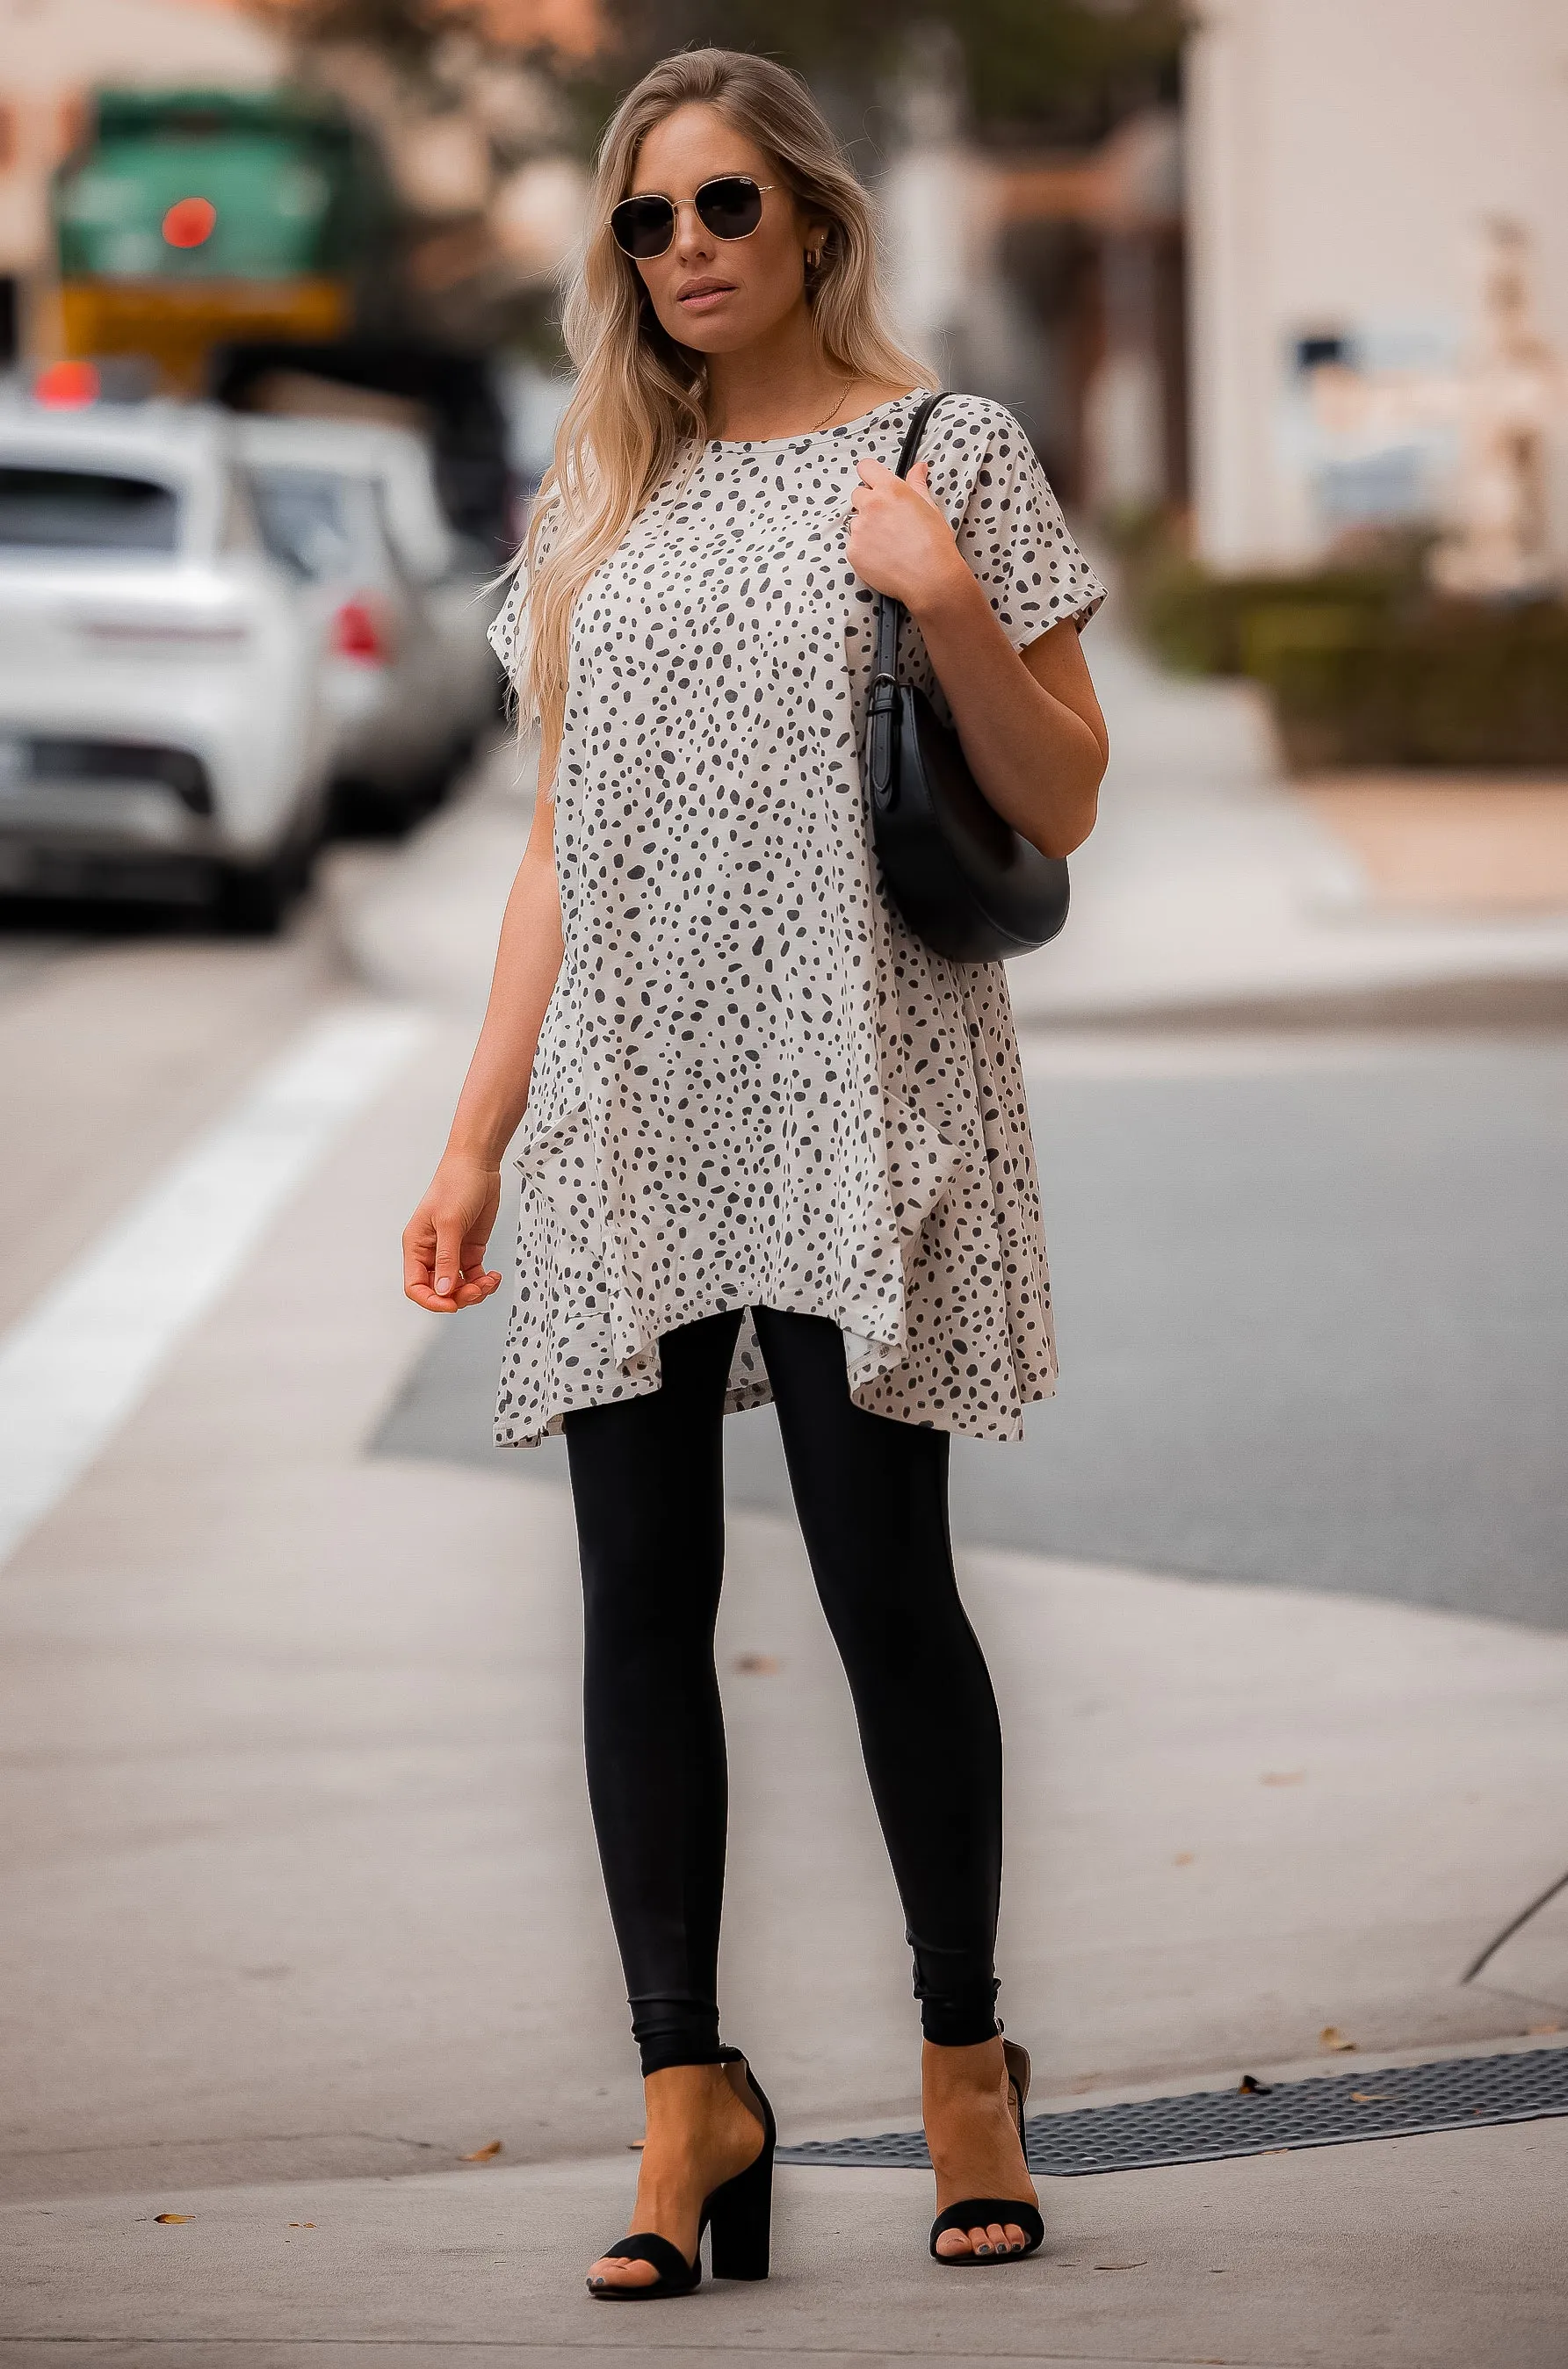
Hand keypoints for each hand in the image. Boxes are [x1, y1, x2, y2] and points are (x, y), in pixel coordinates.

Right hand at [403, 1150, 503, 1312]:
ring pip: (459, 1286)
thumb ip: (447, 1258)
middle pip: (439, 1290)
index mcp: (417, 1246)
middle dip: (459, 1296)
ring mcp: (452, 1251)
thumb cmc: (455, 1184)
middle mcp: (432, 1252)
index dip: (432, 1300)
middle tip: (478, 1289)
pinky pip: (474, 1276)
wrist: (478, 1165)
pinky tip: (494, 1276)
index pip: (415, 1285)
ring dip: (475, 1291)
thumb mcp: (450, 1222)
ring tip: (489, 1282)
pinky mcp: (470, 1249)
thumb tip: (444, 1290)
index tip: (452, 1304)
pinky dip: (484, 1281)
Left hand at [845, 458, 967, 613]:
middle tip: (887, 521)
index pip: (866, 468)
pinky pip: (853, 545)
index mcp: (890, 490)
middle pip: (857, 495)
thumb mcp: (930, 507)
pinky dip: (863, 550)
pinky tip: (882, 557)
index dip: (869, 475)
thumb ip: (917, 483)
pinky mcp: (853, 551)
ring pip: (855, 521)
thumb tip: (918, 468)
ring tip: (888, 543)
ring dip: (866, 528)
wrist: (930, 578)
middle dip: (868, 504)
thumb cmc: (934, 544)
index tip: (873, 483)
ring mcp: (859, 529)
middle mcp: (871, 505)